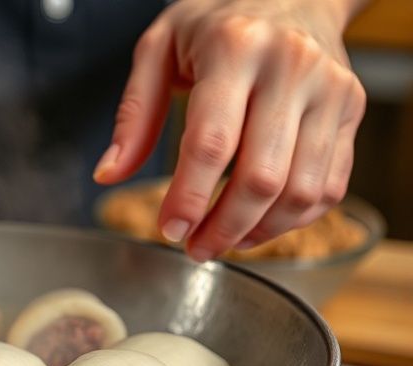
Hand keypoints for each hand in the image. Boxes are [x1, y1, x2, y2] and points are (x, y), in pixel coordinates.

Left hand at [94, 0, 366, 260]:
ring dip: (259, 232)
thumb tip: (109, 173)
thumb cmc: (217, 21)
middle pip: (262, 177)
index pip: (212, 143)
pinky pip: (329, 185)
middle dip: (223, 227)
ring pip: (301, 190)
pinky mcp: (351, 109)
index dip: (189, 198)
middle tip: (194, 248)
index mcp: (235, 48)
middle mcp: (291, 67)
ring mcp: (330, 89)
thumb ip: (133, 113)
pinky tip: (258, 225)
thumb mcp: (159, 48)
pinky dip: (293, 220)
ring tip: (223, 241)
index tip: (169, 230)